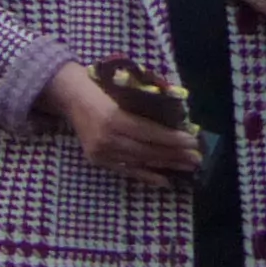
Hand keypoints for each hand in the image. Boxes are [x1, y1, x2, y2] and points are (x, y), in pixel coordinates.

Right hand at [43, 63, 203, 183]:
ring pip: (140, 161)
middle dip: (174, 154)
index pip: (148, 132)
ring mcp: (101, 152)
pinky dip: (147, 175)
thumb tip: (176, 119)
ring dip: (166, 165)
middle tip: (197, 157)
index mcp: (112, 117)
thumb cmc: (99, 87)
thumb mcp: (121, 90)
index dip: (172, 138)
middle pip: (147, 150)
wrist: (69, 96)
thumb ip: (144, 105)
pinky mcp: (98, 160)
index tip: (193, 141)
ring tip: (187, 167)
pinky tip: (165, 179)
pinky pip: (127, 170)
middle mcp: (106, 138)